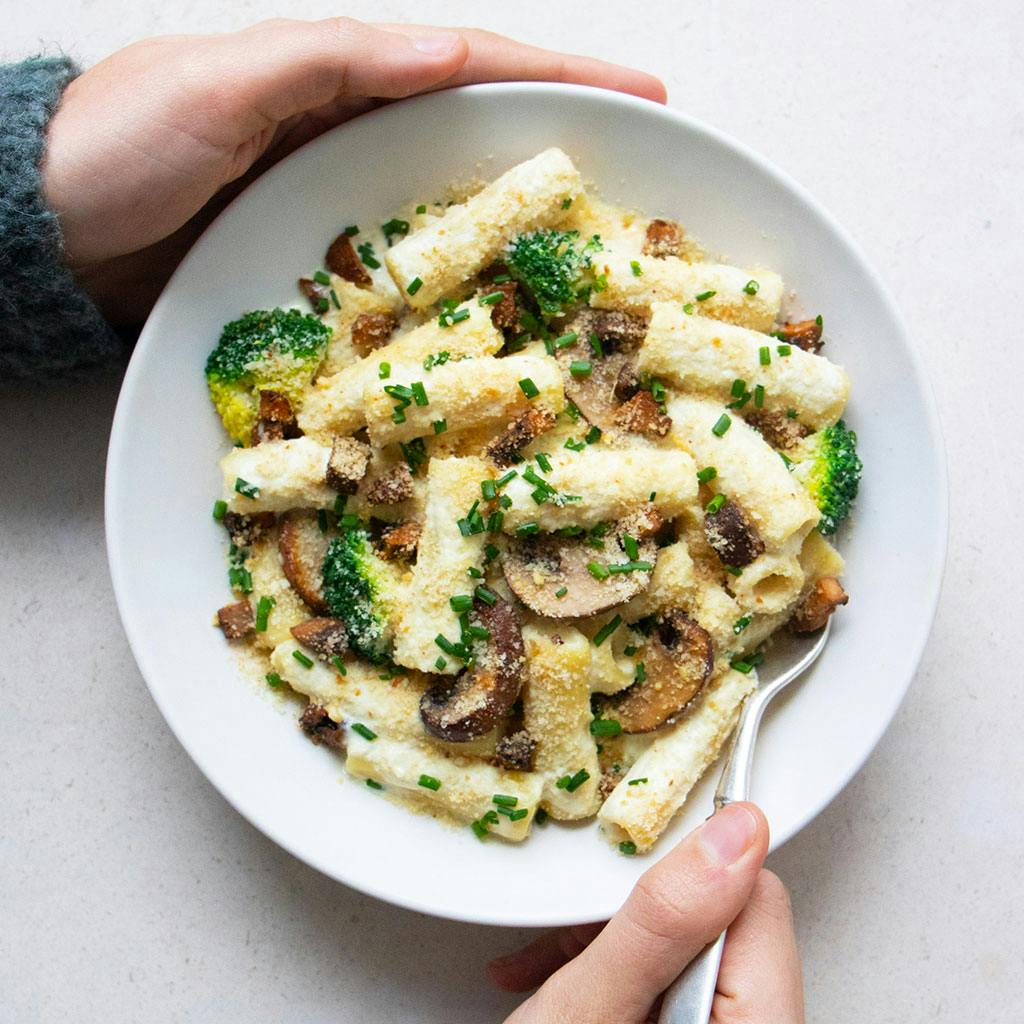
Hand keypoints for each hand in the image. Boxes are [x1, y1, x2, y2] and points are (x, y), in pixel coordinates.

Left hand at [41, 18, 664, 325]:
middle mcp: (352, 146)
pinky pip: (402, 286)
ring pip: (449, 223)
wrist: (45, 239)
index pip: (472, 67)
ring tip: (592, 271)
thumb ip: (331, 63)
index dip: (562, 74)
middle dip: (562, 162)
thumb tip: (453, 51)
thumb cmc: (118, 146)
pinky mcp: (316, 278)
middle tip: (642, 195)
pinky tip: (489, 328)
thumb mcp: (221, 83)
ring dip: (517, 243)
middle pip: (478, 147)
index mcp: (342, 83)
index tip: (646, 91)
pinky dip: (449, 302)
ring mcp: (337, 216)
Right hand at [489, 803, 803, 1023]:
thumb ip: (664, 921)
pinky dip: (620, 979)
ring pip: (689, 953)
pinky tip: (568, 989)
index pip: (756, 898)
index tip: (621, 892)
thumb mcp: (592, 1010)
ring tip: (554, 977)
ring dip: (614, 949)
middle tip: (570, 950)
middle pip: (718, 926)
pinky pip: (675, 989)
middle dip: (632, 922)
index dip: (682, 878)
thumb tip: (736, 833)